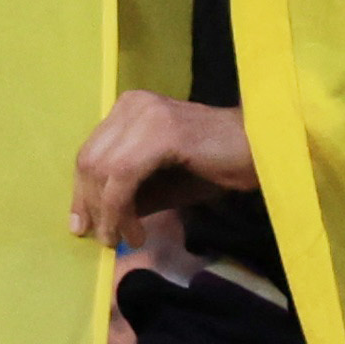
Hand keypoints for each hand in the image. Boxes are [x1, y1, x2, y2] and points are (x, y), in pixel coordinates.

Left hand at [68, 91, 256, 240]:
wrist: (263, 150)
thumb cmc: (215, 167)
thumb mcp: (160, 184)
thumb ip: (126, 194)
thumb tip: (93, 222)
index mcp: (129, 109)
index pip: (90, 152)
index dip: (81, 193)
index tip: (82, 227)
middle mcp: (133, 105)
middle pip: (89, 160)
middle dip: (91, 205)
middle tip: (106, 239)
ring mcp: (147, 114)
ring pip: (102, 170)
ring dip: (108, 213)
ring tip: (124, 238)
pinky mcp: (163, 131)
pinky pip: (124, 176)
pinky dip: (122, 209)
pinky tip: (136, 232)